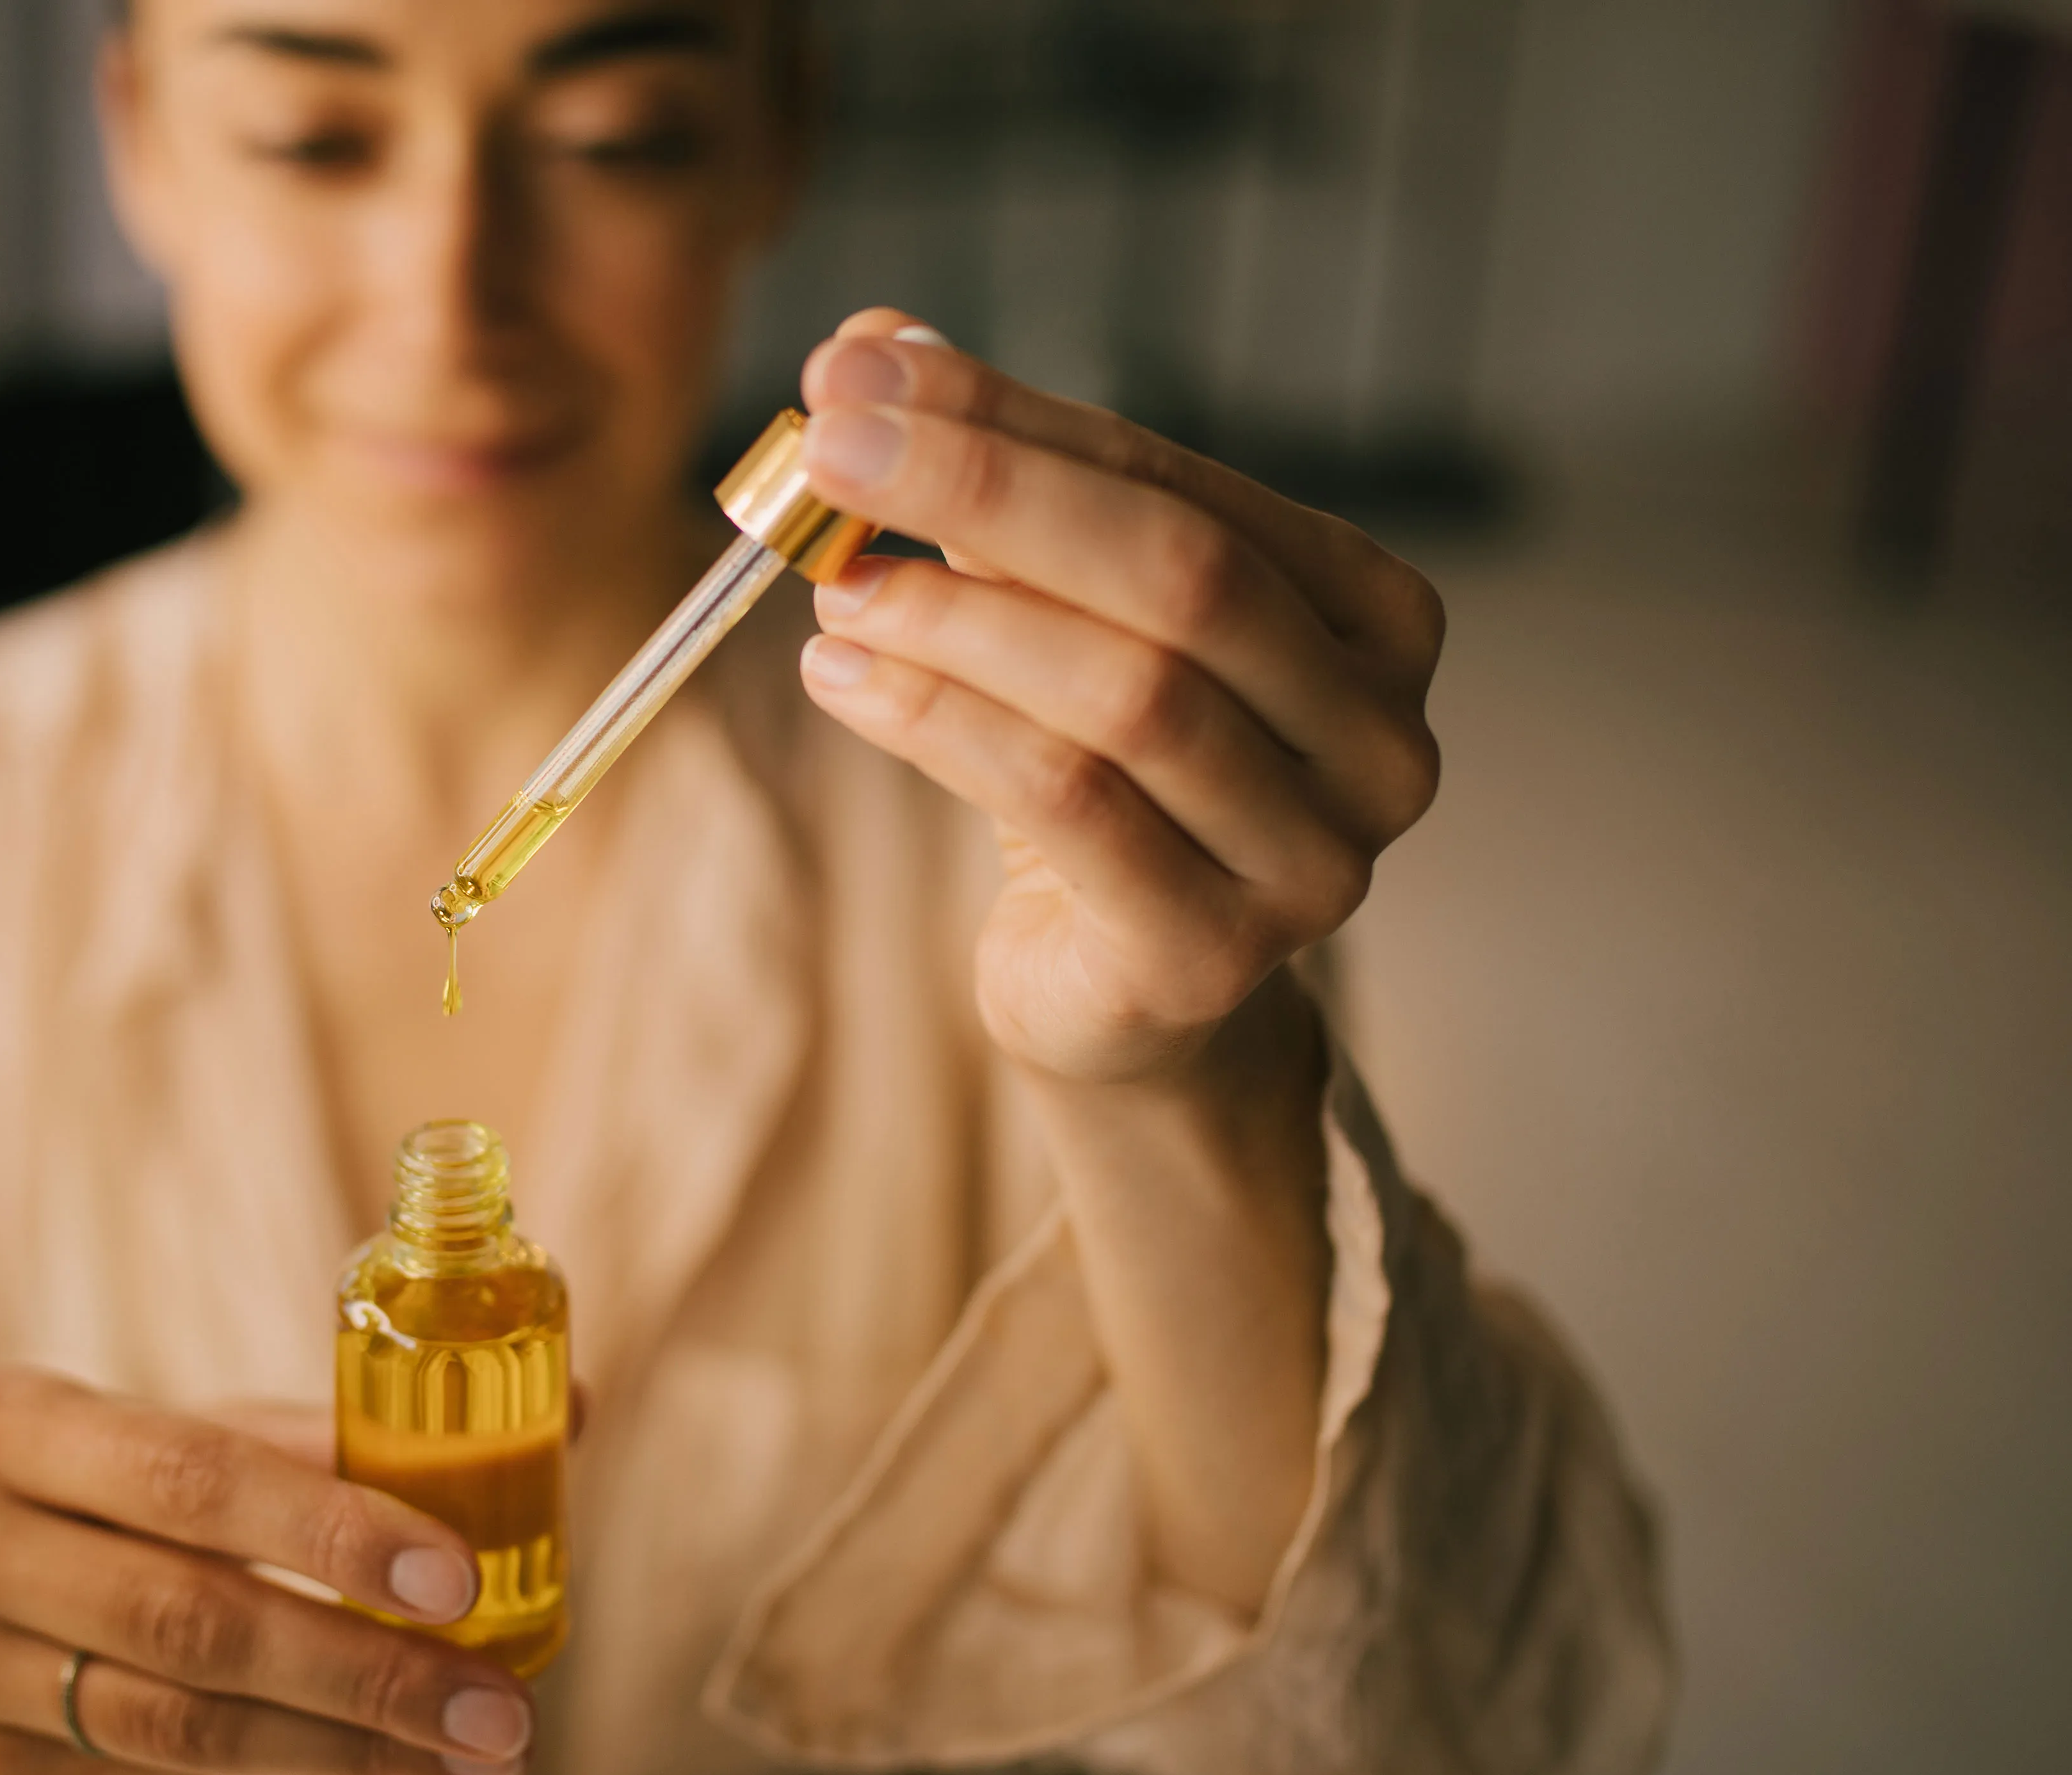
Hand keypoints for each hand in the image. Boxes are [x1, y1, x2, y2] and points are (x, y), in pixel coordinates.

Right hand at [0, 1368, 536, 1774]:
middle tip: (501, 1707)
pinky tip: (381, 1772)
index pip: (191, 1475)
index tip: (459, 1575)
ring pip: (184, 1723)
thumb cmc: (118, 1508)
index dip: (330, 1530)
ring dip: (350, 1745)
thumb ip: (345, 1438)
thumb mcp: (196, 1449)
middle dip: (368, 1669)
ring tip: (475, 1752)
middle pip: (192, 1618)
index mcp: (6, 1421)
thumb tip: (561, 1409)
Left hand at [793, 309, 1442, 1085]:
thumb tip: (872, 346)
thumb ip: (993, 486)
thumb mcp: (1062, 615)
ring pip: (1126, 695)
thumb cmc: (1106, 773)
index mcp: (1375, 615)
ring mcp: (1312, 858)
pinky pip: (1067, 805)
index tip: (863, 368)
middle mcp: (1378, 735)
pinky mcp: (1209, 954)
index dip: (1015, 419)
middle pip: (1180, 575)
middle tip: (832, 451)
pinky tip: (844, 679)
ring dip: (955, 620)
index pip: (1181, 483)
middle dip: (988, 493)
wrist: (1127, 992)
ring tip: (832, 585)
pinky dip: (939, 724)